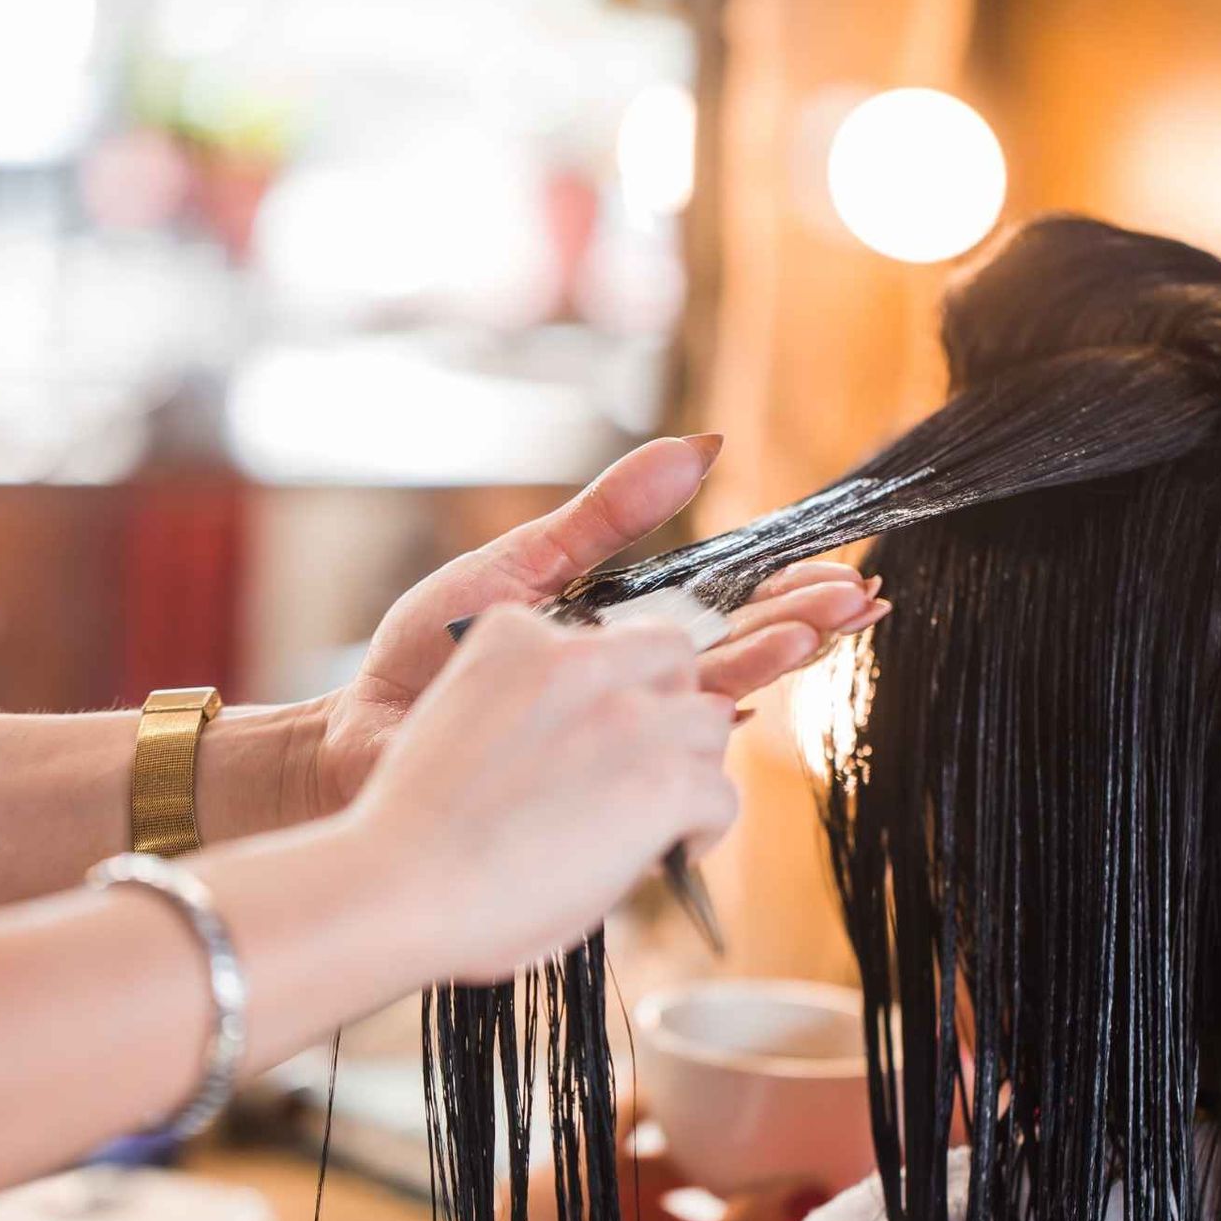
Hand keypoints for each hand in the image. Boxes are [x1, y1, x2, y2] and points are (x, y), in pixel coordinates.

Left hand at [301, 435, 889, 814]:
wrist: (361, 731)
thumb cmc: (430, 651)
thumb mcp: (524, 563)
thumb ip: (610, 514)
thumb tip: (701, 446)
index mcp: (624, 628)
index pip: (724, 603)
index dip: (782, 586)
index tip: (838, 565)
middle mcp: (632, 683)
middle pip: (738, 649)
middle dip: (801, 623)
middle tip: (860, 599)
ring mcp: (614, 731)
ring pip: (713, 697)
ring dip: (770, 664)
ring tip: (819, 630)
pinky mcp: (590, 774)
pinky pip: (657, 754)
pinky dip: (699, 729)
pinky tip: (742, 707)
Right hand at [343, 605, 739, 981]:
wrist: (398, 885)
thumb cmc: (415, 831)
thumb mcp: (464, 722)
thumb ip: (529, 710)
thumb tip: (585, 749)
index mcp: (513, 634)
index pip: (603, 634)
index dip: (615, 683)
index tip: (605, 729)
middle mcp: (577, 659)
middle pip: (673, 657)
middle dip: (669, 705)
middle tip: (646, 764)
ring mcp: (626, 716)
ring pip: (709, 722)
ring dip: (689, 766)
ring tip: (662, 814)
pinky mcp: (662, 780)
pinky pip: (720, 792)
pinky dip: (705, 826)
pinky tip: (674, 849)